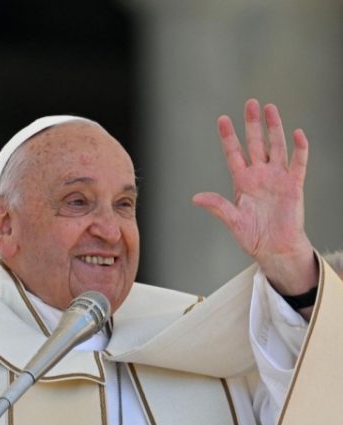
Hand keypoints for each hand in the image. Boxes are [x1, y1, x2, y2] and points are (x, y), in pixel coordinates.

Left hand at [193, 98, 317, 298]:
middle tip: (250, 103)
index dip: (229, 137)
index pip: (234, 154)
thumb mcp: (232, 220)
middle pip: (255, 144)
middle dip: (252, 124)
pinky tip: (297, 134)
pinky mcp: (293, 186)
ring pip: (276, 147)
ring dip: (274, 129)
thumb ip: (218, 206)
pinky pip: (298, 164)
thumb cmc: (253, 236)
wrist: (274, 248)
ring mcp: (277, 178)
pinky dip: (299, 149)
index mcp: (242, 182)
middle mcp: (259, 175)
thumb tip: (196, 198)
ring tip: (270, 109)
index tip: (222, 119)